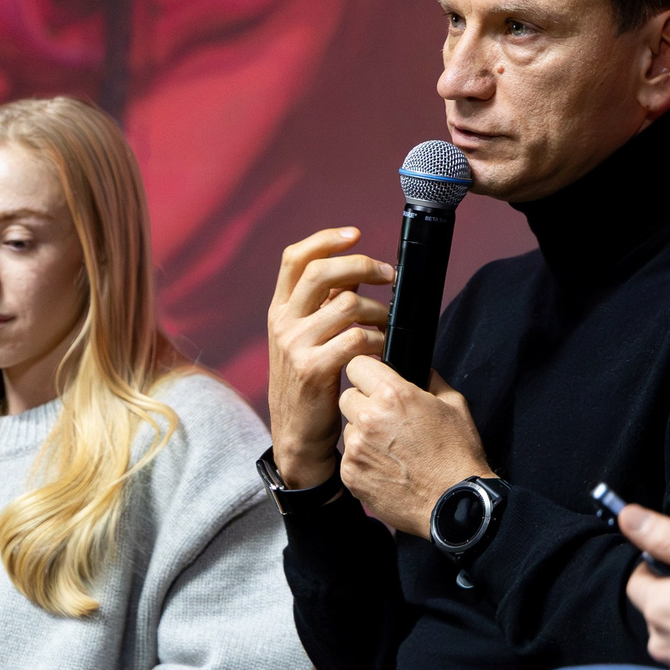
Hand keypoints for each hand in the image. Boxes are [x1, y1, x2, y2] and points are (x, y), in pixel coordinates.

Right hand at [266, 229, 393, 487]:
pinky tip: (384, 349)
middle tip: (390, 276)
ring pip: (347, 305)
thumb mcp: (304, 340)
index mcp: (280, 310)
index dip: (325, 239)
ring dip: (379, 311)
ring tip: (389, 325)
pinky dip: (378, 341)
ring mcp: (295, 346)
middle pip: (321, 272)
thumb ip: (321, 307)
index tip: (355, 233)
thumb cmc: (310, 385)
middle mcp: (283, 323)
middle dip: (362, 265)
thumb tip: (354, 272)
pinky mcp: (313, 370)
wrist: (297, 436)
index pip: (295, 258)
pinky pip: (357, 339)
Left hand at [336, 356, 492, 535]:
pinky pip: (349, 457)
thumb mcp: (454, 406)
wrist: (453, 504)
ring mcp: (357, 448)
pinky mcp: (350, 473)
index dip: (366, 372)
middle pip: (347, 396)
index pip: (357, 364)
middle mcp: (370, 417)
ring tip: (391, 449)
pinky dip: (363, 460)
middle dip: (363, 402)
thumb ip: (431, 380)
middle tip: (386, 418)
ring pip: (348, 428)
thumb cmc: (457, 456)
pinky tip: (387, 468)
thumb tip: (420, 370)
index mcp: (394, 394)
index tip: (373, 381)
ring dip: (362, 433)